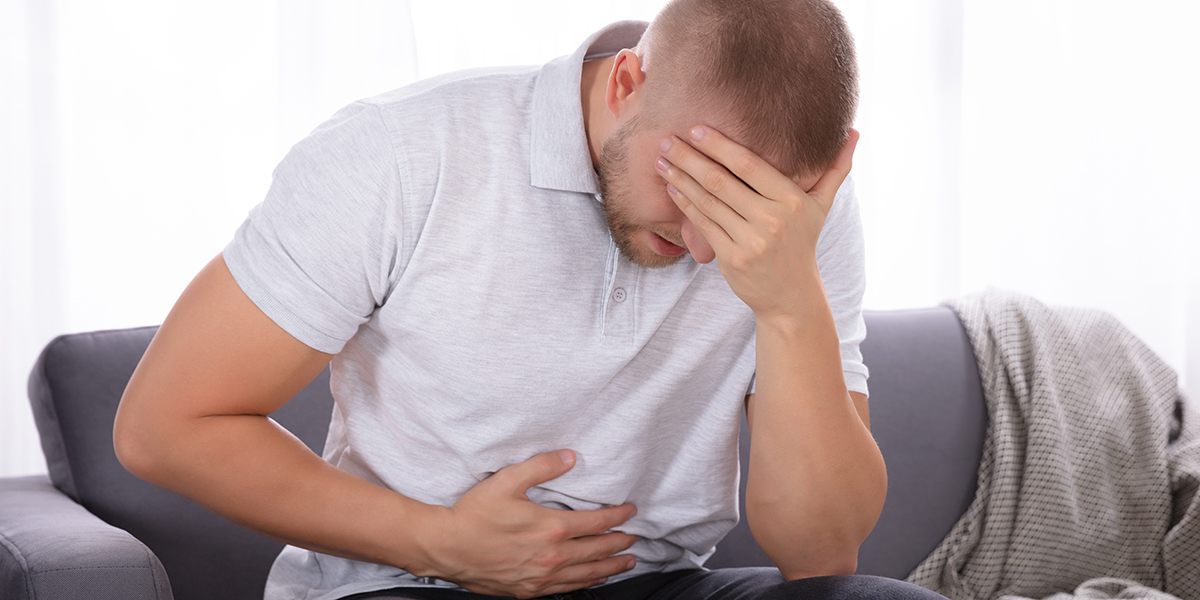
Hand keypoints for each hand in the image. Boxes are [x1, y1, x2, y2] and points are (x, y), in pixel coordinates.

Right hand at [413, 450, 638, 598]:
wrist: (447, 547)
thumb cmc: (475, 515)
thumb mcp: (508, 480)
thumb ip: (542, 466)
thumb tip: (570, 457)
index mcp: (551, 528)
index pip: (597, 522)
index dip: (618, 516)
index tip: (630, 511)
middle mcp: (552, 556)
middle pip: (598, 549)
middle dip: (620, 542)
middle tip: (634, 537)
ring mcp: (541, 577)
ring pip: (587, 573)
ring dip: (611, 566)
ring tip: (627, 562)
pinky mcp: (529, 590)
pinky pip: (567, 589)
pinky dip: (586, 582)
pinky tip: (594, 578)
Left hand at [655, 126, 858, 320]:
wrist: (791, 295)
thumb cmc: (802, 242)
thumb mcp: (821, 206)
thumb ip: (835, 168)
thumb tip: (854, 132)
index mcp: (792, 200)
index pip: (749, 165)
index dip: (719, 146)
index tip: (695, 129)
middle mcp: (771, 220)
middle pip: (722, 181)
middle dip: (690, 159)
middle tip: (666, 140)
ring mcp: (750, 241)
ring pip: (708, 202)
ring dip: (680, 179)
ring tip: (662, 161)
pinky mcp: (732, 258)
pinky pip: (704, 225)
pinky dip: (685, 204)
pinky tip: (672, 188)